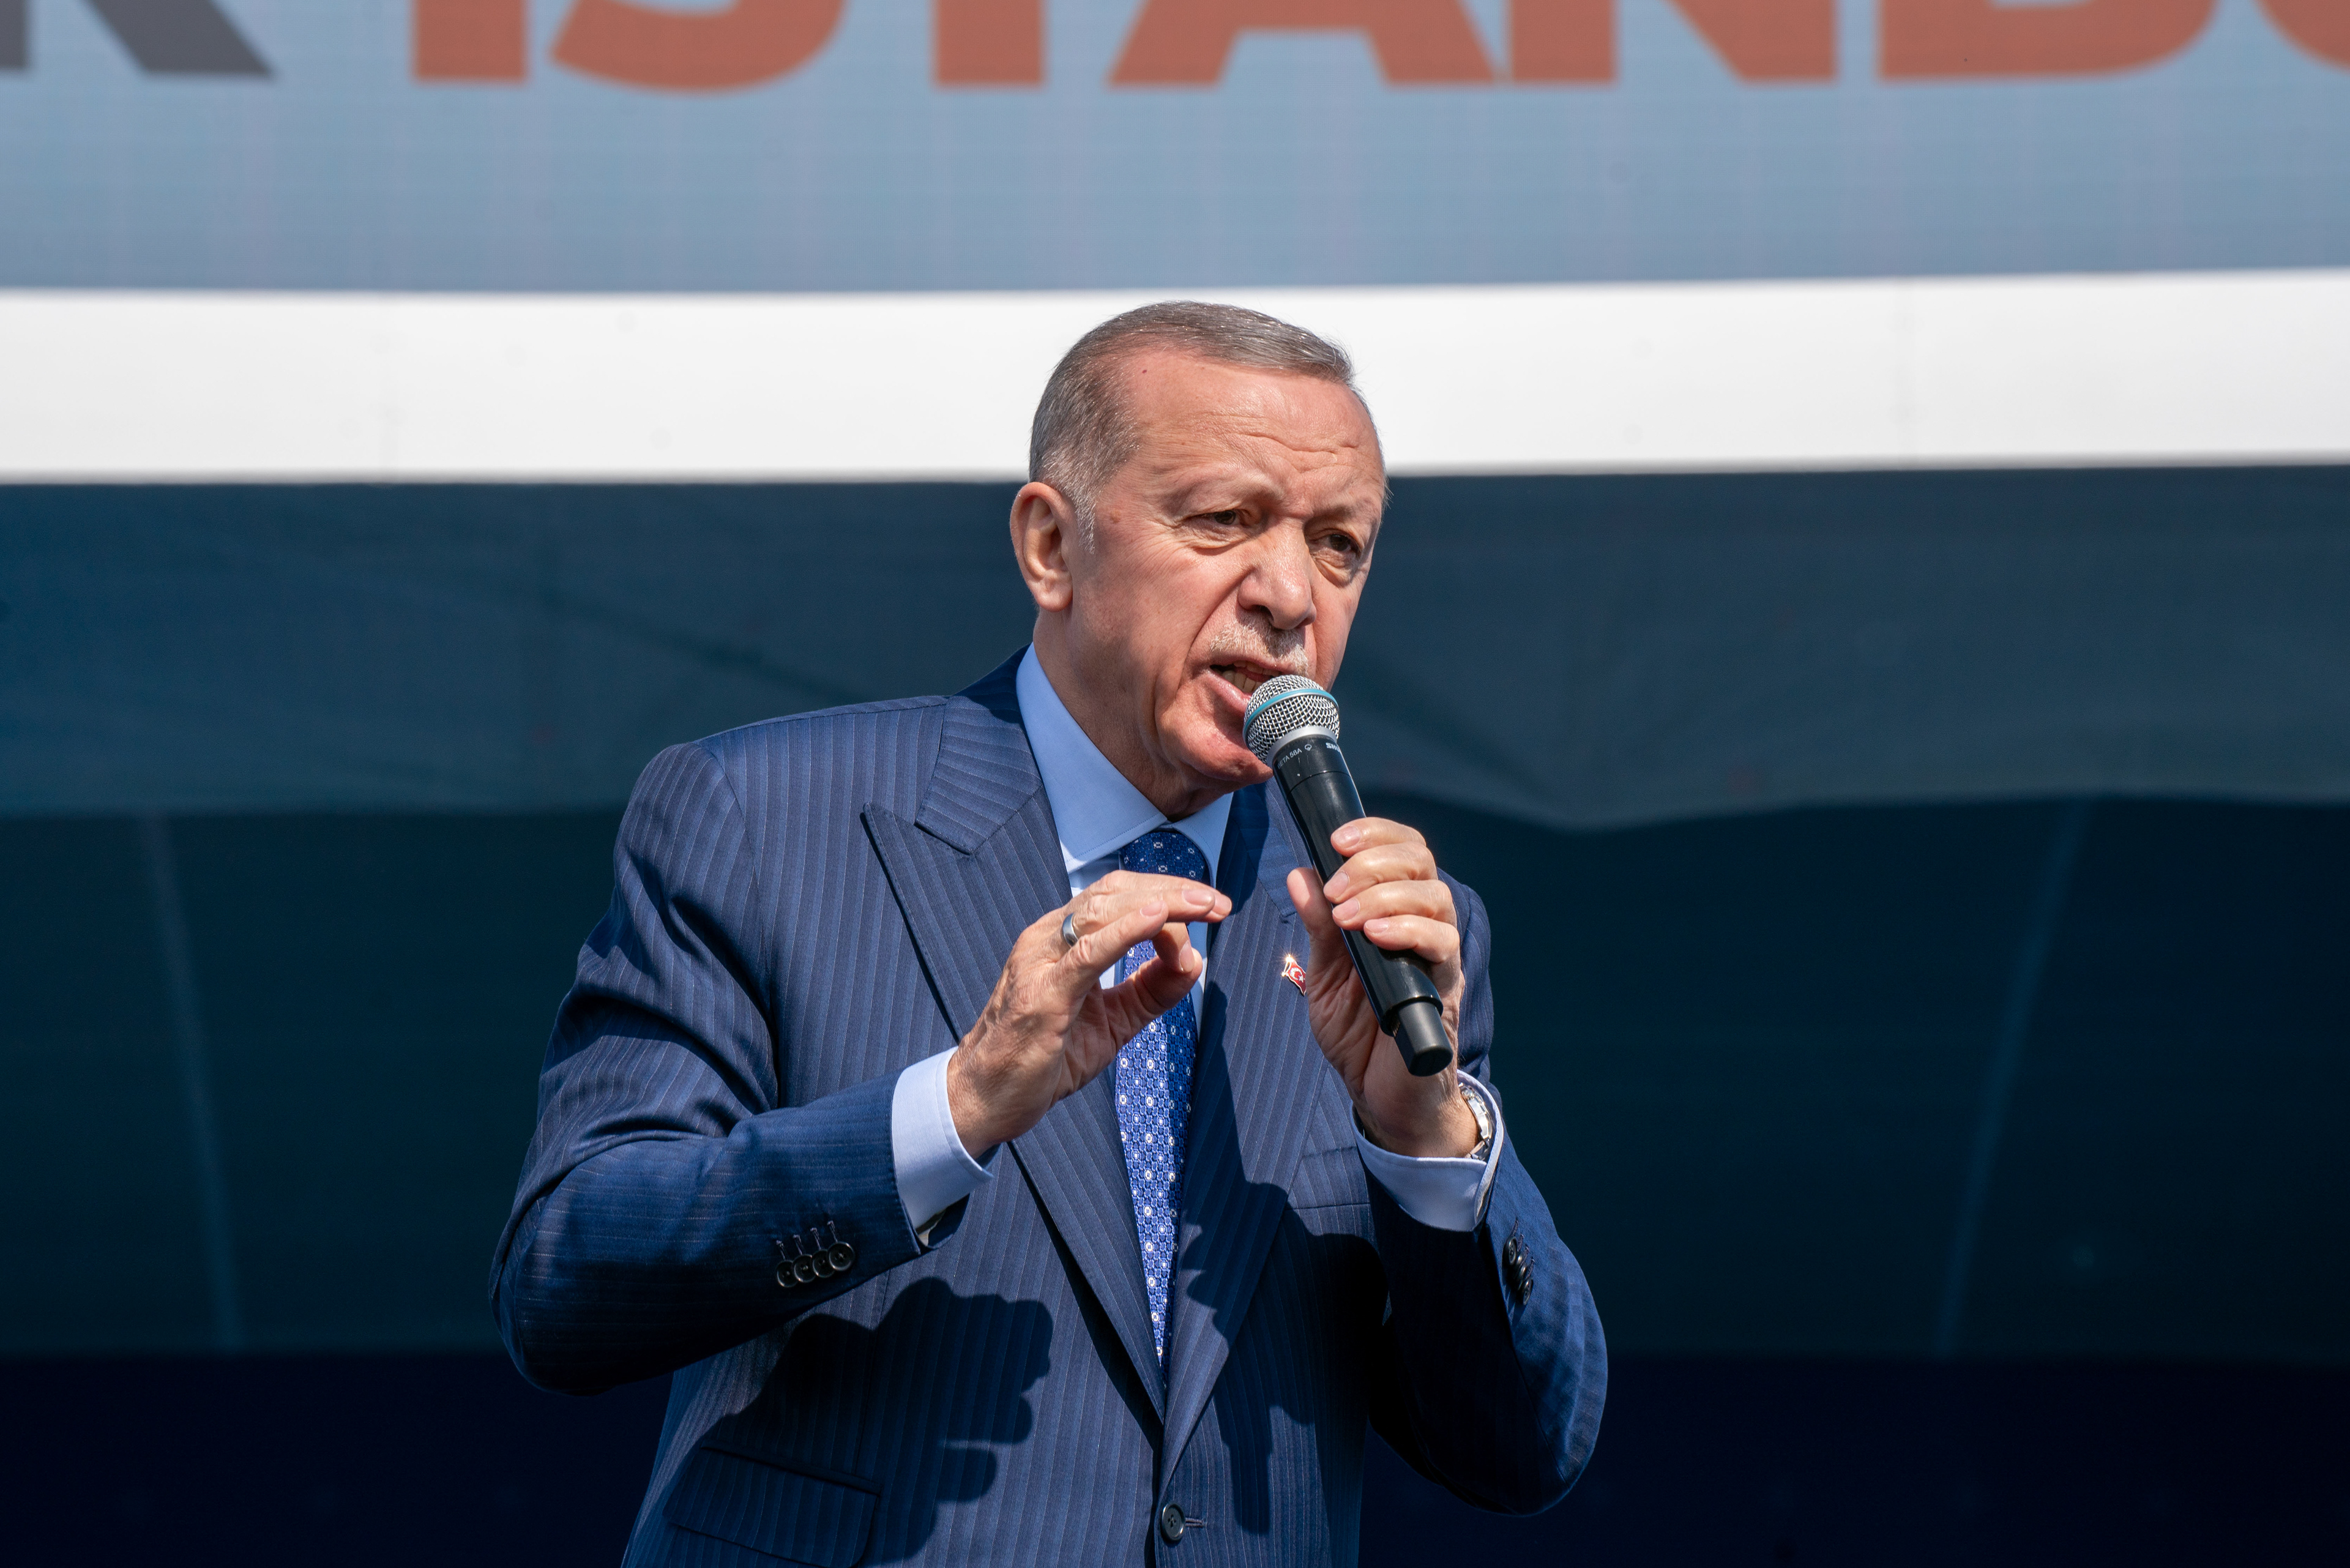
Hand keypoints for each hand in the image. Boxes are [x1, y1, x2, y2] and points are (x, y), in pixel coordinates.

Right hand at [947, 870, 1231, 1154]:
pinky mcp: (1041, 995)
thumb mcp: (1113, 1021)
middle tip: (1218, 903)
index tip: (1211, 912)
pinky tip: (1157, 919)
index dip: (1169, 896)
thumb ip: (1152, 990)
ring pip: (1103, 912)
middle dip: (1173, 891)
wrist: (986, 1100)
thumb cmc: (1042, 1058)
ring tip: (1201, 907)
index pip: (1120, 896)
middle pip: (1115, 892)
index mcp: (1062, 941)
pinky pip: (1086, 954)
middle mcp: (1047, 940)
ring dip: (1160, 905)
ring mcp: (1041, 963)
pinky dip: (1124, 932)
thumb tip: (1195, 960)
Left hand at [1286, 818, 1480, 1159]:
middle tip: (1337, 883)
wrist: (1380, 1095)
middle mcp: (1423, 926)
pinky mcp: (1445, 989)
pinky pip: (1442, 945)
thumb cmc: (1358, 1034)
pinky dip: (1409, 930)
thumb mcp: (1325, 974)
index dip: (1375, 833)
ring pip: (1436, 897)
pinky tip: (1375, 936)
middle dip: (1375, 860)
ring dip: (1387, 894)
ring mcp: (1437, 957)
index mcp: (1394, 912)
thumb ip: (1318, 926)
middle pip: (1422, 863)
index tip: (1335, 839)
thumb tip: (1299, 874)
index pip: (1400, 851)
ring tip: (1348, 914)